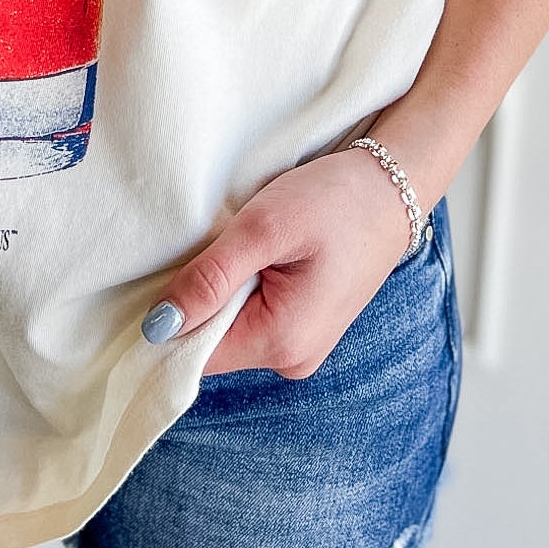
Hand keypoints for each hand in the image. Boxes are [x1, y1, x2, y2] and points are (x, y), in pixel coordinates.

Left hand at [140, 146, 418, 377]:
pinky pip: (252, 318)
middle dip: (199, 298)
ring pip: (230, 328)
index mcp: (283, 343)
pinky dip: (243, 289)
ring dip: (222, 291)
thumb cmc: (335, 201)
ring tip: (244, 247)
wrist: (391, 188)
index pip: (194, 354)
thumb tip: (157, 326)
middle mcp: (292, 359)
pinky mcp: (304, 328)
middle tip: (214, 246)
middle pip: (210, 344)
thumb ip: (210, 279)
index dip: (170, 317)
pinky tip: (258, 257)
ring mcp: (301, 347)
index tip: (171, 271)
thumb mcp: (264, 228)